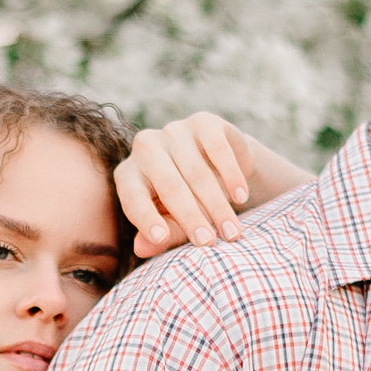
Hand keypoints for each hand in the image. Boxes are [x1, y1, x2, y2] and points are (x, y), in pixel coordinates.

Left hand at [117, 113, 307, 257]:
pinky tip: (242, 197)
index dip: (146, 218)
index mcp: (129, 174)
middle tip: (210, 243)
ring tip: (232, 232)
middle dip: (192, 217)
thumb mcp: (173, 222)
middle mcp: (145, 147)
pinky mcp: (203, 122)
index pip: (133, 197)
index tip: (161, 238)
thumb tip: (141, 248)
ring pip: (197, 172)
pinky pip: (218, 149)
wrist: (221, 168)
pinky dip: (231, 175)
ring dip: (217, 204)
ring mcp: (174, 131)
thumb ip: (161, 234)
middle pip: (169, 186)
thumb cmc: (188, 203)